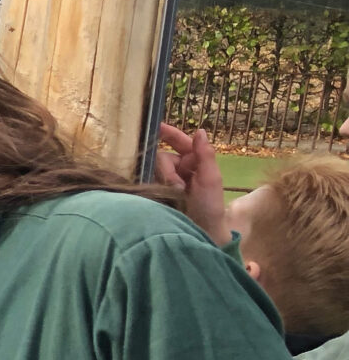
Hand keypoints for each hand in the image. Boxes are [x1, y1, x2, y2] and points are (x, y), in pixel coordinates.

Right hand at [153, 122, 227, 245]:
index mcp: (194, 162)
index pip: (180, 142)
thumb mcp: (211, 179)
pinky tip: (160, 195)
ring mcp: (166, 181)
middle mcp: (179, 169)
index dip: (169, 133)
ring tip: (173, 194)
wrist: (200, 232)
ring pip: (154, 170)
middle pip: (163, 157)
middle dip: (167, 169)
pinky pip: (148, 181)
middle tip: (176, 185)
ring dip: (163, 180)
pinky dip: (153, 186)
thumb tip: (200, 131)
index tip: (156, 126)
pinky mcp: (156, 192)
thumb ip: (205, 155)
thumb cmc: (210, 207)